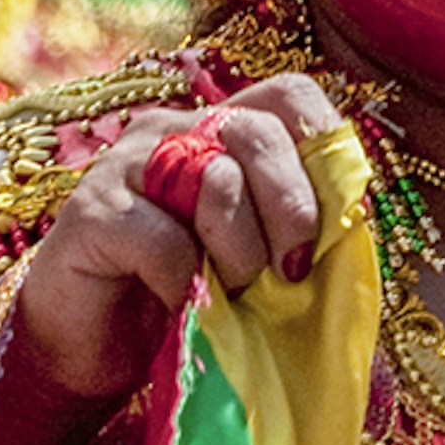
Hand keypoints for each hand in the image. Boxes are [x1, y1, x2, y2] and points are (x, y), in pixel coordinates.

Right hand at [16, 74, 342, 396]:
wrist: (90, 349)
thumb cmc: (184, 300)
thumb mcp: (252, 262)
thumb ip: (293, 233)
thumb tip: (353, 227)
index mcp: (220, 132)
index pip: (287, 95)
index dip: (324, 141)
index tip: (340, 215)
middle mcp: (173, 131)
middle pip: (257, 130)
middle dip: (292, 207)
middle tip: (294, 271)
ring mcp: (127, 163)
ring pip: (215, 179)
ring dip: (240, 252)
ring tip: (229, 293)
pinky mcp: (90, 211)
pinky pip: (164, 239)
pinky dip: (186, 284)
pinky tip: (181, 306)